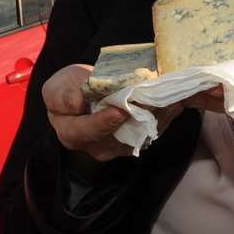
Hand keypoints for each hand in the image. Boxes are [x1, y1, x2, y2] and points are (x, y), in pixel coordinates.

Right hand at [43, 64, 190, 162]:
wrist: (84, 94)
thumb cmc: (68, 90)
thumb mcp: (57, 87)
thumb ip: (63, 95)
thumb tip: (77, 103)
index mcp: (72, 134)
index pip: (88, 132)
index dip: (104, 122)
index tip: (120, 110)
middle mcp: (97, 146)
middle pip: (120, 136)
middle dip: (139, 117)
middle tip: (155, 100)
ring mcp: (118, 147)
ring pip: (139, 135)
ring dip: (158, 117)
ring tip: (171, 99)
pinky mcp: (135, 142)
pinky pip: (151, 132)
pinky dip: (164, 117)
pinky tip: (176, 102)